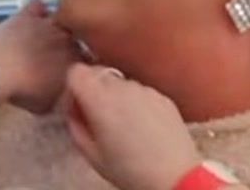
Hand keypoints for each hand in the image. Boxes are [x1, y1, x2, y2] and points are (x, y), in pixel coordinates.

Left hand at [0, 0, 77, 113]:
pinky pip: (38, 6)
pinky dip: (37, 11)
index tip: (72, 71)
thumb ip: (64, 97)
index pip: (87, 59)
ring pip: (60, 19)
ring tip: (46, 37)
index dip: (79, 64)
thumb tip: (69, 94)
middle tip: (56, 56)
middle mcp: (66, 38)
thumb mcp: (49, 105)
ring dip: (56, 27)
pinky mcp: (26, 14)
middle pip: (74, 38)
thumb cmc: (24, 91)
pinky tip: (34, 16)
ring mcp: (46, 23)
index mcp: (75, 60)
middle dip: (68, 45)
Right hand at [65, 64, 200, 189]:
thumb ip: (76, 126)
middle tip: (99, 118)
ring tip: (126, 126)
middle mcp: (122, 87)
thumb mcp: (91, 155)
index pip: (76, 71)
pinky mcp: (163, 97)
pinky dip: (137, 103)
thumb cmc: (129, 170)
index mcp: (99, 100)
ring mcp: (145, 90)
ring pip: (120, 83)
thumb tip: (74, 111)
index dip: (73, 86)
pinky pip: (141, 92)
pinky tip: (144, 127)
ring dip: (116, 97)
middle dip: (94, 91)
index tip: (78, 105)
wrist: (176, 177)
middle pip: (98, 74)